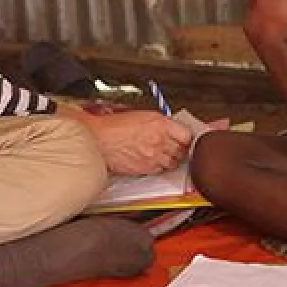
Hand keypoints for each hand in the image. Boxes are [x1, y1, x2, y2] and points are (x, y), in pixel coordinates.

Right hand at [76, 109, 192, 175]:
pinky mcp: (146, 168)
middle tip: (174, 146)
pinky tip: (152, 160)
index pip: (187, 134)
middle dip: (179, 149)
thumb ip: (158, 123)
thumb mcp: (140, 115)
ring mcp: (154, 156)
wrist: (99, 140)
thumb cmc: (113, 126)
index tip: (184, 138)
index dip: (186, 137)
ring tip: (162, 154)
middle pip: (182, 150)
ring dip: (170, 159)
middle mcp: (160, 140)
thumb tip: (169, 128)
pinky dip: (159, 167)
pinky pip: (160, 170)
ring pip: (173, 162)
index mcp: (160, 123)